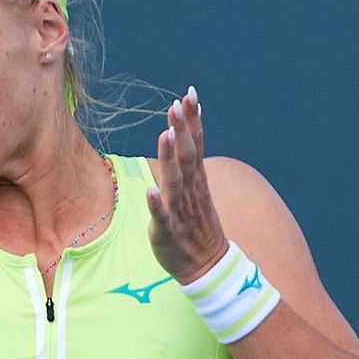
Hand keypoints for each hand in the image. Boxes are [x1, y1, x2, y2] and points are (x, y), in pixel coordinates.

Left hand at [147, 86, 228, 283]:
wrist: (207, 264)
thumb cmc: (195, 224)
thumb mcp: (194, 189)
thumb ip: (188, 163)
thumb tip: (183, 133)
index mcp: (196, 179)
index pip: (196, 143)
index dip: (193, 119)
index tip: (189, 94)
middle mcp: (191, 190)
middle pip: (188, 154)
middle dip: (183, 129)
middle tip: (177, 104)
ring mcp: (180, 210)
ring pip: (176, 180)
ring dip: (171, 157)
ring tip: (165, 134)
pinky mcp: (168, 230)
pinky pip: (163, 216)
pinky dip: (158, 203)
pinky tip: (151, 191)